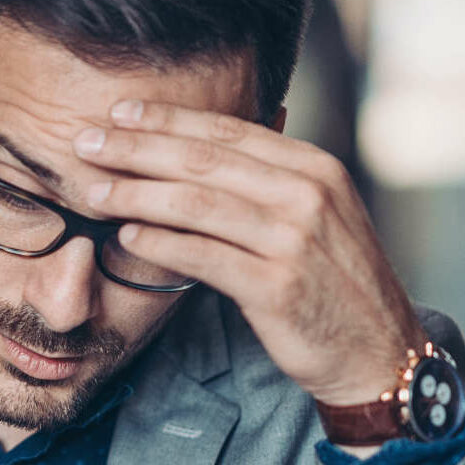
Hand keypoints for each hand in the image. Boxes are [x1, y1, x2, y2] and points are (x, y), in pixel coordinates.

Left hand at [76, 100, 421, 408]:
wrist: (379, 351)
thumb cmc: (333, 285)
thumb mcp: (314, 219)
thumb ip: (267, 185)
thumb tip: (199, 159)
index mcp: (313, 168)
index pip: (227, 132)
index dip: (168, 120)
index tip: (118, 113)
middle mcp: (307, 195)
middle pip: (204, 160)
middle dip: (137, 148)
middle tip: (85, 142)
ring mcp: (294, 240)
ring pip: (197, 203)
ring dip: (136, 193)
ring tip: (93, 190)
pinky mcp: (278, 287)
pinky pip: (205, 257)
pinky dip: (161, 244)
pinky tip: (126, 237)